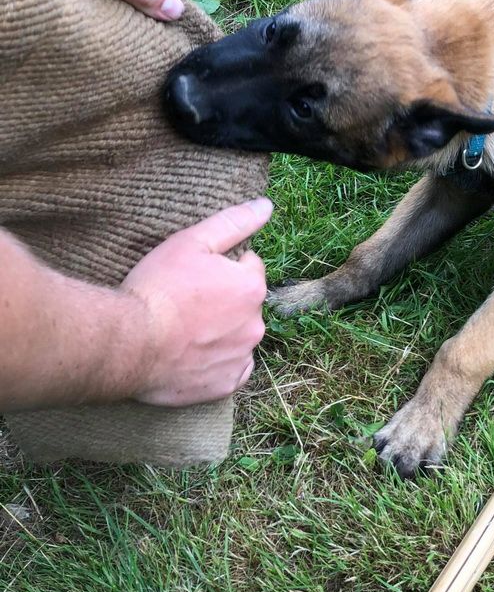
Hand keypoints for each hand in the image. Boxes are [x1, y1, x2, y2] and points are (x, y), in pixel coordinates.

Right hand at [123, 198, 272, 405]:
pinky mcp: (225, 385)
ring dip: (222, 333)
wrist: (130, 342)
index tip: (195, 275)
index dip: (221, 268)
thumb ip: (233, 223)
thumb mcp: (192, 241)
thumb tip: (266, 206)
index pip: (249, 267)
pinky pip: (230, 370)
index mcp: (252, 286)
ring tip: (185, 331)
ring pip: (238, 337)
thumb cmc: (158, 288)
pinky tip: (193, 356)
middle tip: (187, 303)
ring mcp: (241, 357)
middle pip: (245, 304)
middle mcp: (256, 323)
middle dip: (225, 301)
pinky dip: (217, 363)